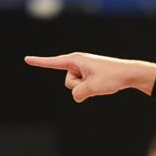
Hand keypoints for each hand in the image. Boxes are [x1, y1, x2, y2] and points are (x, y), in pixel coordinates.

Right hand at [24, 52, 155, 102]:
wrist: (129, 73)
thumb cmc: (112, 77)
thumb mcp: (93, 87)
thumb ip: (78, 94)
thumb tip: (75, 96)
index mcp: (75, 60)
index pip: (53, 62)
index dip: (39, 62)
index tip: (26, 59)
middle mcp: (77, 63)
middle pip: (68, 83)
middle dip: (80, 87)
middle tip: (97, 81)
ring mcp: (83, 70)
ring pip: (76, 87)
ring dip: (87, 88)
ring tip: (101, 82)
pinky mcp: (88, 75)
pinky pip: (83, 87)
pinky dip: (91, 88)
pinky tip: (102, 83)